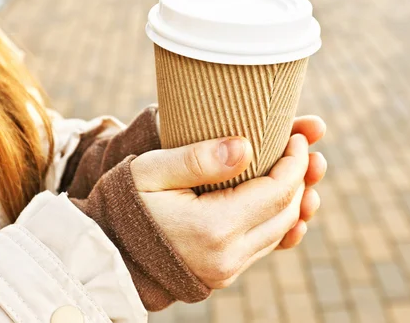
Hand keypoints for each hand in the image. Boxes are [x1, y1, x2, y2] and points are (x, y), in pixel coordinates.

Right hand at [130, 116, 325, 288]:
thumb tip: (245, 147)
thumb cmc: (126, 202)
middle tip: (301, 148)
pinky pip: (265, 246)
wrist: (108, 249)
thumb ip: (198, 158)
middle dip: (301, 177)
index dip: (295, 160)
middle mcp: (227, 256)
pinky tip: (280, 199)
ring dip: (295, 199)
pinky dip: (278, 220)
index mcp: (212, 227)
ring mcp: (227, 270)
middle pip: (287, 212)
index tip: (297, 135)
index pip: (277, 191)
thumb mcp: (152, 170)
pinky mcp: (224, 274)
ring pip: (281, 231)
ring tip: (297, 170)